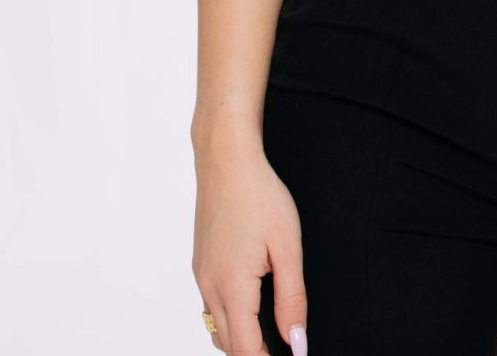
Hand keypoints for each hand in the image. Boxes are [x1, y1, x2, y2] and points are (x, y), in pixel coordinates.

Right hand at [192, 139, 307, 354]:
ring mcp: (201, 276)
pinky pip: (212, 306)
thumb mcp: (287, 247)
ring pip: (216, 327)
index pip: (244, 349)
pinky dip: (231, 318)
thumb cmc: (259, 195)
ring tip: (271, 334)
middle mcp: (209, 286)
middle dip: (254, 354)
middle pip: (227, 345)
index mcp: (232, 286)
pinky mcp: (200, 265)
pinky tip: (253, 305)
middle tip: (285, 349)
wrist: (226, 160)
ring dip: (240, 339)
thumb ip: (292, 298)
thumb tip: (295, 340)